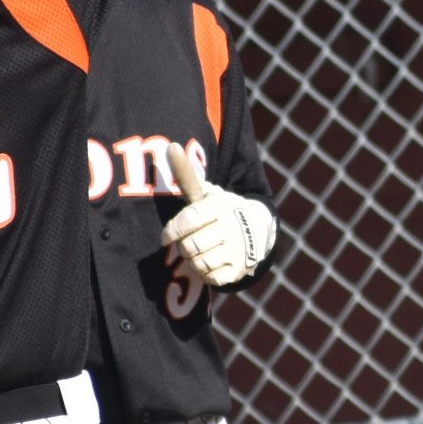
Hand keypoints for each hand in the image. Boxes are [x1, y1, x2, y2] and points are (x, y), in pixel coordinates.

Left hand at [161, 144, 276, 287]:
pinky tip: (210, 262)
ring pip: (197, 263)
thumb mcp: (206, 192)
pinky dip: (204, 272)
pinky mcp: (238, 270)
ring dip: (192, 259)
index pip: (187, 222)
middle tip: (189, 242)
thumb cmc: (219, 211)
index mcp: (219, 207)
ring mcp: (236, 250)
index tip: (167, 237)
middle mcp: (230, 228)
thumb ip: (187, 174)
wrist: (255, 230)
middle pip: (189, 246)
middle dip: (183, 246)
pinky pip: (209, 277)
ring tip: (199, 251)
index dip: (172, 231)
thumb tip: (171, 146)